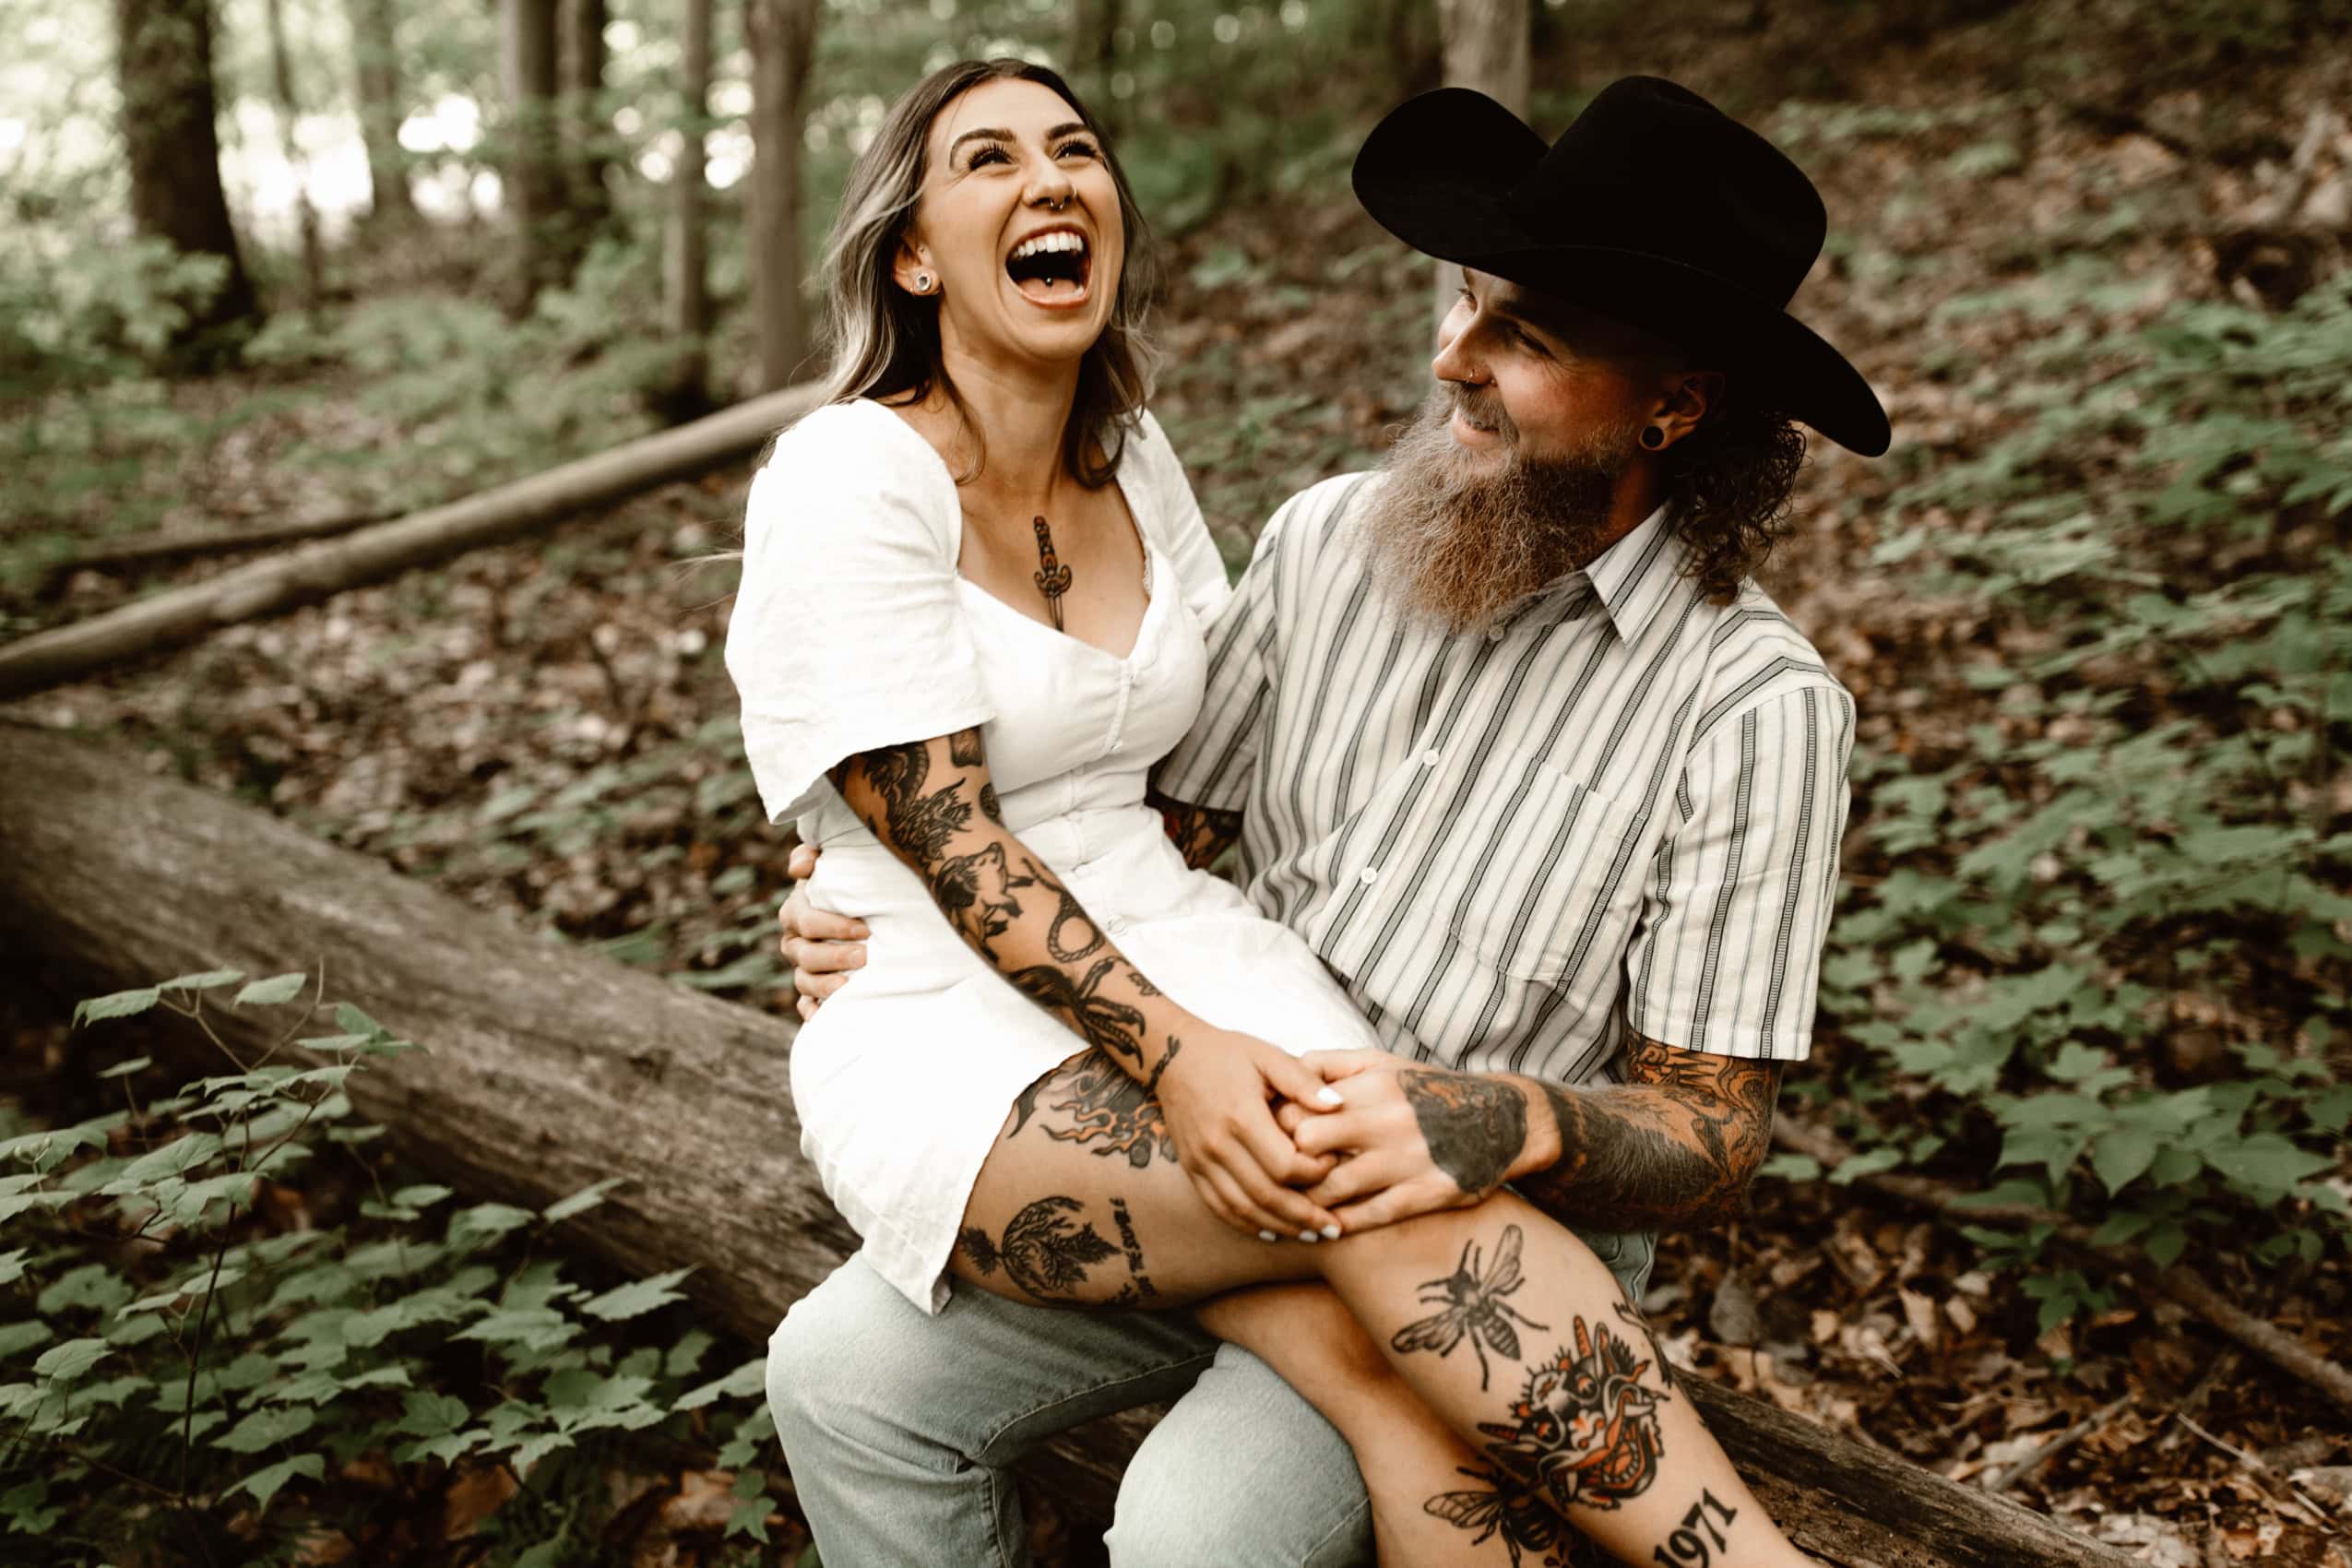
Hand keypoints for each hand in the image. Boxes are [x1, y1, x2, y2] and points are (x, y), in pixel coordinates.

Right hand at [776, 842, 868, 1021]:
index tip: (865, 928)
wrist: (858, 909)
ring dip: (824, 986)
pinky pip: (806, 1005)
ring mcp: (802, 968)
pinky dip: (813, 1011)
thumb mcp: (831, 863)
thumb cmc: (845, 883)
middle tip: (863, 957)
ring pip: (804, 982)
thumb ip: (811, 855)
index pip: (807, 921)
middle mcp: (794, 943)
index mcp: (795, 913)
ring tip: (848, 986)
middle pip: (805, 955)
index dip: (833, 925)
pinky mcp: (811, 991)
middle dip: (833, 956)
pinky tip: (824, 1017)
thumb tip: (802, 867)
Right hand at [1153, 1029, 1347, 1241]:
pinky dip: (1247, 1224)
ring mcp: (1201, 1161)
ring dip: (1280, 1227)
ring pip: (1244, 1208)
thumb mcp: (1268, 1056)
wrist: (1172, 1056)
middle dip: (1304, 1216)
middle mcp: (1218, 1144)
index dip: (1315, 1173)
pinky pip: (1220, 1207)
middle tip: (1335, 1228)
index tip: (1335, 1165)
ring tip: (1311, 1234)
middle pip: (1267, 1195)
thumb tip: (1339, 1106)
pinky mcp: (1192, 1169)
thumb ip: (1304, 1081)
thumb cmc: (1228, 1053)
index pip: (1285, 1164)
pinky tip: (1271, 1232)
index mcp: (1241, 1116)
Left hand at [1288, 1054, 1540, 1233]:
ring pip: (1333, 1188)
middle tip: (1280, 1173)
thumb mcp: (1382, 1062)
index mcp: (1373, 1086)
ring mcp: (1407, 1161)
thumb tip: (1283, 1073)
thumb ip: (1330, 1064)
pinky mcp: (1425, 1194)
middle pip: (1307, 1146)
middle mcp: (1388, 1122)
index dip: (1276, 1126)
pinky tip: (1326, 1225)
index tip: (1271, 1138)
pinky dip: (1342, 1224)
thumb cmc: (1427, 1090)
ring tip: (1298, 1202)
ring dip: (1309, 1199)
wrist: (1502, 1120)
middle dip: (1287, 1161)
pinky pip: (1370, 1216)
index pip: (1299, 1107)